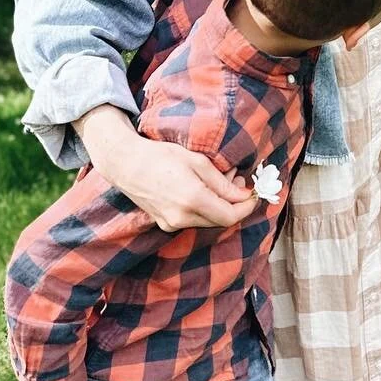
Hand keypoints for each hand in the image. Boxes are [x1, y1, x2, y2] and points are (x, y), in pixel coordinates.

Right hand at [79, 108, 256, 230]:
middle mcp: (181, 217)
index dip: (246, 207)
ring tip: (222, 182)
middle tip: (239, 182)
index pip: (230, 216)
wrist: (125, 164)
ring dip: (220, 206)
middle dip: (234, 204)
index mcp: (192, 200)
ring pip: (207, 221)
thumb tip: (242, 195)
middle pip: (220, 220)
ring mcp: (171, 224)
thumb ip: (222, 183)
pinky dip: (204, 209)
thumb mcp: (197, 162)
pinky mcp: (164, 224)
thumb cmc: (161, 156)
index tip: (254, 194)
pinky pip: (193, 220)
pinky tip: (204, 190)